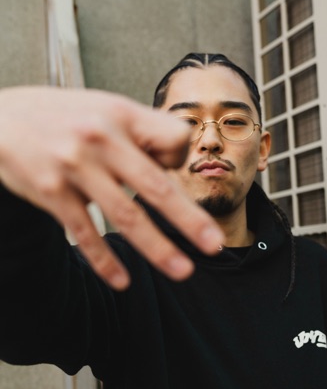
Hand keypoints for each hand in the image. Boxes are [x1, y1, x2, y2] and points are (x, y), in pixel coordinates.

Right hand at [0, 87, 223, 288]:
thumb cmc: (64, 115)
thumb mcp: (107, 108)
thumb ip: (144, 132)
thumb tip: (174, 162)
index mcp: (122, 115)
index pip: (175, 139)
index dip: (182, 157)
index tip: (174, 165)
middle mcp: (100, 140)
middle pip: (156, 187)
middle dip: (189, 220)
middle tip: (214, 245)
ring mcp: (74, 168)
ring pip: (124, 216)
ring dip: (156, 248)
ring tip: (182, 271)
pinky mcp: (51, 192)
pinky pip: (83, 232)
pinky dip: (104, 260)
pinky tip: (122, 280)